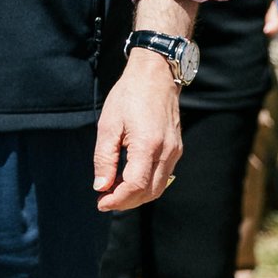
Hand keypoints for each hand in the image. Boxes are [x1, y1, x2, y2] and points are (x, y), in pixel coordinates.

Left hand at [93, 52, 182, 212]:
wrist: (155, 75)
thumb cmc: (129, 95)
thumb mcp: (108, 125)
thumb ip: (104, 158)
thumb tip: (101, 187)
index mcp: (148, 144)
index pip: (135, 186)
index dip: (117, 199)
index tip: (101, 203)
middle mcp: (166, 151)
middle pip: (149, 192)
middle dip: (126, 202)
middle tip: (104, 200)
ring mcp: (174, 150)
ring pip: (158, 187)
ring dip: (137, 196)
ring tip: (114, 191)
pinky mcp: (176, 148)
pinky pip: (163, 175)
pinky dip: (146, 184)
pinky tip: (129, 179)